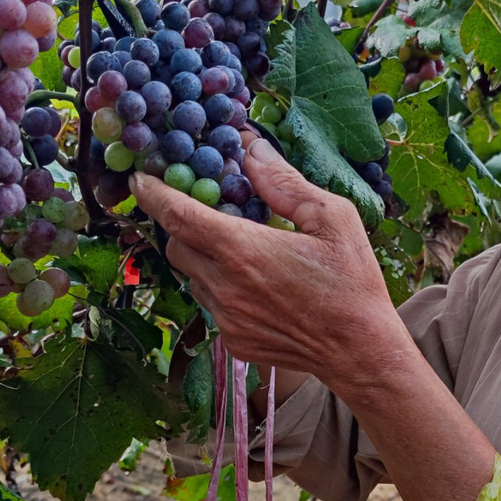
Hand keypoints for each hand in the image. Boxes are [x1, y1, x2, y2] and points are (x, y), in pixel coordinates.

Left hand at [138, 136, 500, 500]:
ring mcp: (225, 317)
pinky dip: (222, 288)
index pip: (177, 215)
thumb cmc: (352, 281)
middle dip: (182, 224)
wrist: (360, 351)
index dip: (153, 192)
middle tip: (206, 210)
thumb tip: (251, 149)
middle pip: (175, 245)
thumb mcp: (331, 217)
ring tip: (240, 249)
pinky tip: (258, 284)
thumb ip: (283, 182)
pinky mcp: (232, 340)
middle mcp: (224, 286)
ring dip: (203, 258)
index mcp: (242, 250)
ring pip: (191, 277)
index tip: (140, 177)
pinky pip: (212, 305)